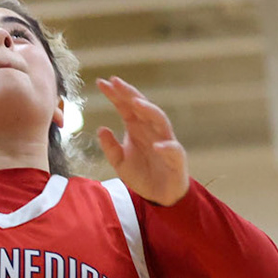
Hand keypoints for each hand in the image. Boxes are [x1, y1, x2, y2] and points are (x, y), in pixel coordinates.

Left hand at [95, 77, 188, 204]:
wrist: (161, 195)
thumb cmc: (142, 175)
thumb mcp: (120, 163)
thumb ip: (110, 147)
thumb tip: (101, 129)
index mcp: (136, 128)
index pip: (125, 107)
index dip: (115, 94)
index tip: (101, 82)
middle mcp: (151, 129)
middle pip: (141, 106)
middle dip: (129, 93)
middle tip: (115, 82)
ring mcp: (165, 140)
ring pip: (160, 120)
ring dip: (149, 110)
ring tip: (136, 102)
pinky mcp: (176, 157)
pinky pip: (173, 150)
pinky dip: (166, 147)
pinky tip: (157, 146)